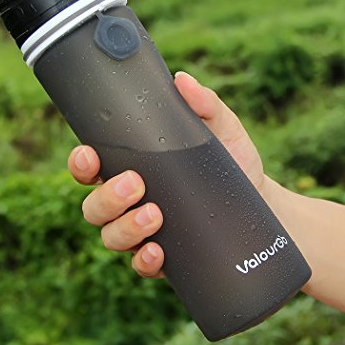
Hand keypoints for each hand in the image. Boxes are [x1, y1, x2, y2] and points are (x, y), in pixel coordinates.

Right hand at [68, 71, 264, 277]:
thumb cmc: (235, 161)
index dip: (82, 163)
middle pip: (94, 206)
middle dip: (106, 198)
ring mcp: (147, 230)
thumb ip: (204, 104)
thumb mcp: (223, 128)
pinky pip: (142, 264)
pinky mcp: (168, 256)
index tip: (89, 154)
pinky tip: (158, 251)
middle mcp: (135, 201)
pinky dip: (144, 259)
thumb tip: (182, 80)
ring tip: (153, 214)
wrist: (262, 203)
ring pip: (111, 237)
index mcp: (139, 167)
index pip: (95, 167)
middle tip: (135, 185)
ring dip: (124, 228)